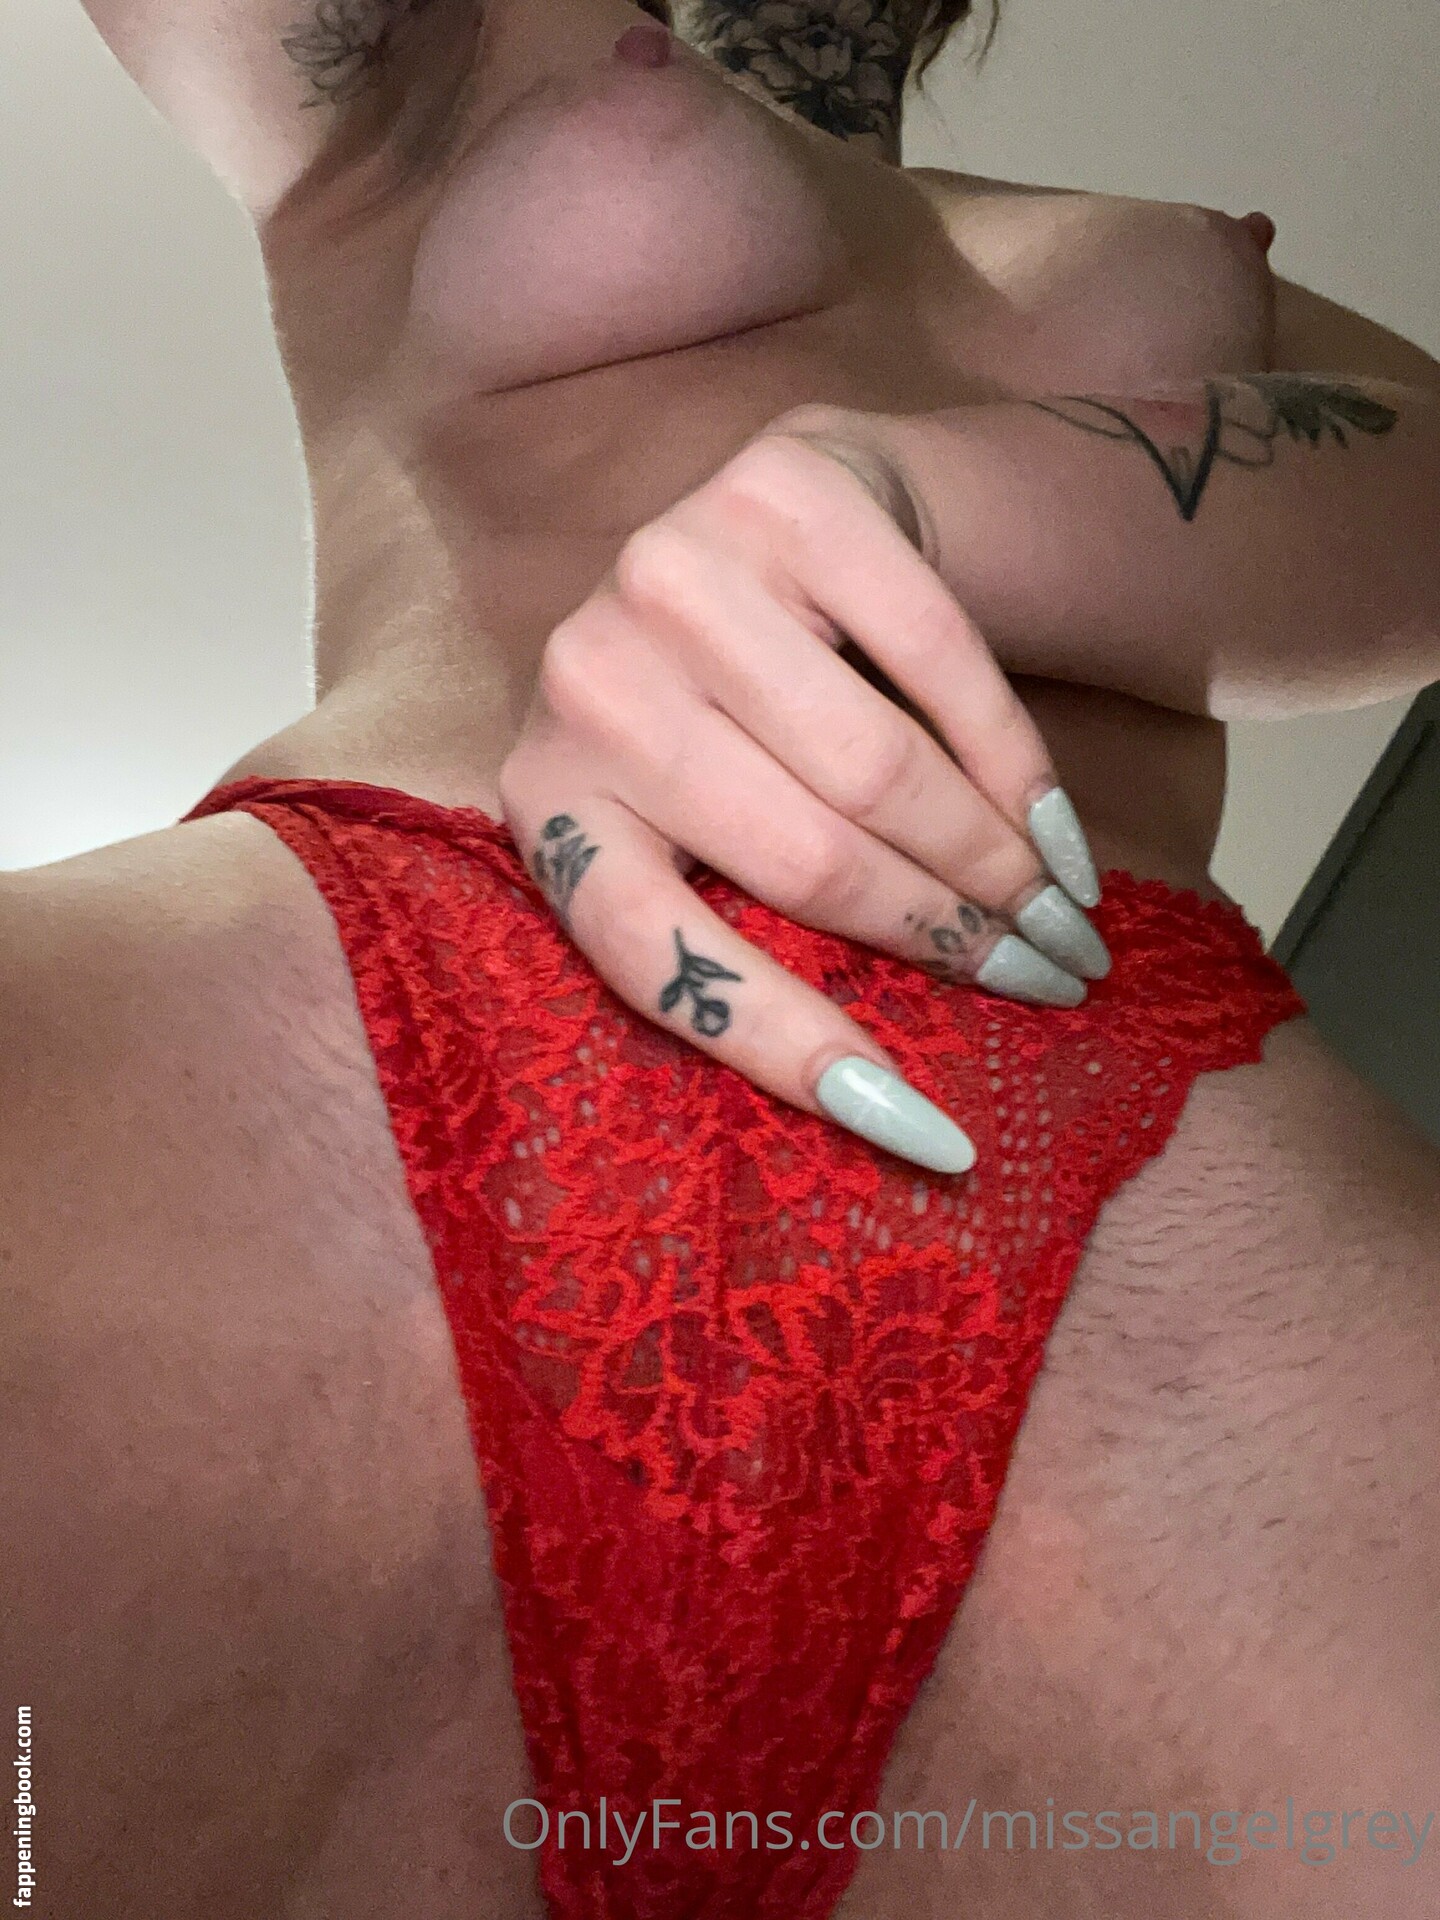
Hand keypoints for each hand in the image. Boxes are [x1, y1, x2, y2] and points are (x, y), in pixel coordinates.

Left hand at [497, 407, 1107, 1175]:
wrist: (765, 529)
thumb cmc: (735, 720)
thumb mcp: (696, 828)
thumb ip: (740, 918)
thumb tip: (885, 1095)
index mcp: (544, 800)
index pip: (660, 962)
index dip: (795, 1056)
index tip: (931, 1135)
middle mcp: (584, 681)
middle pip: (801, 862)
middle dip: (946, 942)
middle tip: (1047, 987)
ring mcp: (671, 571)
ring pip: (875, 770)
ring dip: (995, 866)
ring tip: (1066, 924)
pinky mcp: (780, 496)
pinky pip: (937, 656)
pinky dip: (1014, 760)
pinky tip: (1061, 833)